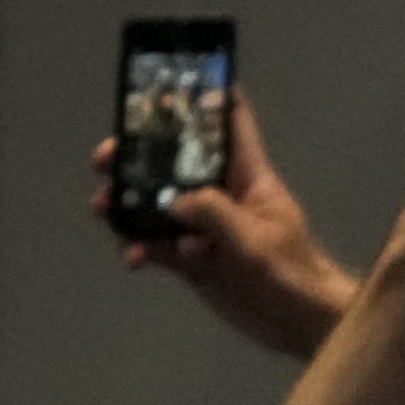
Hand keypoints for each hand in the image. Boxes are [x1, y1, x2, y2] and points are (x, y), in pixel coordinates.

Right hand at [88, 92, 353, 357]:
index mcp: (248, 177)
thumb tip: (171, 201)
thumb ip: (214, 213)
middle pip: (173, 162)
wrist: (300, 324)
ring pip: (156, 204)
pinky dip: (140, 247)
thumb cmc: (293, 274)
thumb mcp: (256, 240)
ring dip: (127, 203)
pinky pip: (156, 245)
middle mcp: (221, 194)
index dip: (208, 96)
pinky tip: (133, 256)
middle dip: (135, 156)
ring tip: (104, 207)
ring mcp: (203, 227)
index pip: (231, 124)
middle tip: (104, 159)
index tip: (172, 80)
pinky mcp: (193, 259)